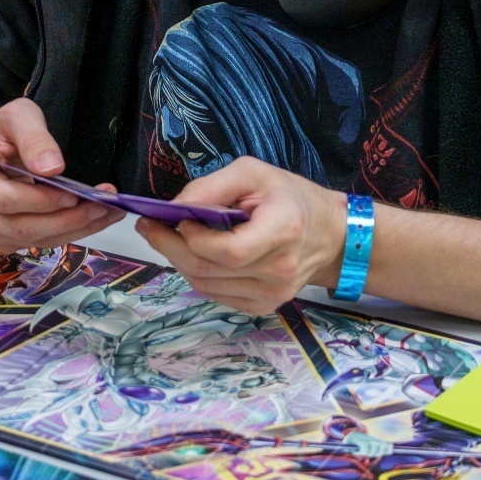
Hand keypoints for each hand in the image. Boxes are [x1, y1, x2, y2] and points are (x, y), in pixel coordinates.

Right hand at [0, 97, 122, 250]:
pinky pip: (35, 244)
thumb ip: (34, 136)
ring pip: (31, 240)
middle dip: (66, 220)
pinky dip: (66, 234)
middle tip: (104, 207)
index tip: (76, 195)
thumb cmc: (1, 132)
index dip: (43, 201)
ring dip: (73, 230)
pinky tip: (91, 220)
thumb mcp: (17, 117)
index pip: (6, 200)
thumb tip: (53, 167)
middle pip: (20, 227)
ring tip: (106, 213)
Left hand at [134, 157, 348, 315]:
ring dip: (180, 261)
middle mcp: (279, 270)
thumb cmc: (292, 198)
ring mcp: (272, 294)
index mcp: (284, 231)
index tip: (175, 216)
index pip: (227, 250)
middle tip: (150, 227)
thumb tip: (175, 206)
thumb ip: (212, 186)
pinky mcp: (263, 305)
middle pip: (208, 270)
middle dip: (170, 247)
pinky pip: (215, 295)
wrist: (330, 235)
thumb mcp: (254, 173)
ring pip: (205, 285)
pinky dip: (197, 275)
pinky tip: (195, 255)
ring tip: (170, 238)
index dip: (193, 237)